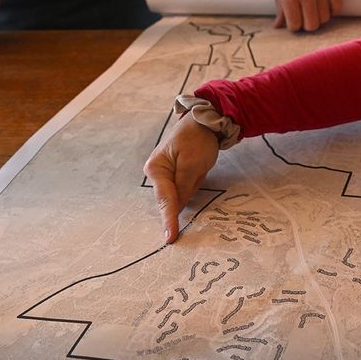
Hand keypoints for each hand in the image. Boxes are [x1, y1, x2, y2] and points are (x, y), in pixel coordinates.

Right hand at [143, 115, 223, 243]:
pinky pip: (186, 188)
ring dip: (194, 182)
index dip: (169, 219)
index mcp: (156, 168)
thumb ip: (183, 186)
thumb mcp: (193, 163)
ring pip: (182, 193)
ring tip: (199, 162)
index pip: (165, 200)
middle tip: (198, 167)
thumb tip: (177, 207)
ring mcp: (165, 174)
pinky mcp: (175, 175)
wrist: (205, 121)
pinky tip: (198, 165)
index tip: (170, 238)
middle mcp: (156, 173)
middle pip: (173, 197)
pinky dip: (195, 181)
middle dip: (189, 186)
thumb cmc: (197, 139)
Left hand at [269, 0, 341, 31]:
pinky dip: (331, 9)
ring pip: (325, 18)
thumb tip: (279, 26)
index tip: (291, 19)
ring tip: (311, 8)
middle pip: (312, 25)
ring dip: (318, 17)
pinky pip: (337, 7)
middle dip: (306, 24)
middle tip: (302, 15)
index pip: (295, 25)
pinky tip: (322, 4)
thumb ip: (280, 7)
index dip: (292, 25)